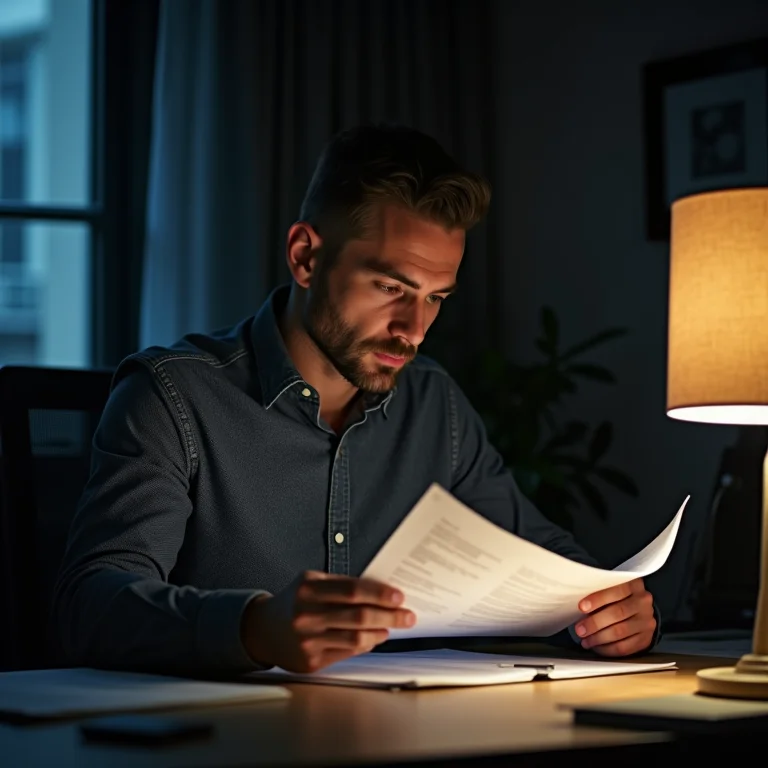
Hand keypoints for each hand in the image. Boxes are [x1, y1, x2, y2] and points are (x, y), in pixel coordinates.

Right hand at [240, 570, 415, 672]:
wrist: (263, 630)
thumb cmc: (295, 601)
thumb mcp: (311, 582)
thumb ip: (341, 585)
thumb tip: (380, 592)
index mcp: (308, 589)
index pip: (352, 590)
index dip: (379, 594)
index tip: (399, 596)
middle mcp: (306, 615)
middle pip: (358, 616)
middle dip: (389, 616)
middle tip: (407, 616)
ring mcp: (308, 641)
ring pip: (356, 639)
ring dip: (380, 632)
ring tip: (392, 626)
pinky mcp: (311, 662)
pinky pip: (348, 653)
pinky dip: (366, 645)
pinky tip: (375, 637)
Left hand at [573, 578, 655, 656]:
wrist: (638, 611)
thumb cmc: (617, 598)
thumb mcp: (610, 589)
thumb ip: (599, 593)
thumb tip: (580, 607)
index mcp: (635, 585)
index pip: (617, 590)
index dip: (598, 599)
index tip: (582, 607)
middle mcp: (643, 602)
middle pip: (618, 613)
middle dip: (595, 623)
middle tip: (580, 629)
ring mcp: (647, 621)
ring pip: (620, 632)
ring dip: (599, 638)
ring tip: (585, 640)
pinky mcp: (646, 639)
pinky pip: (625, 647)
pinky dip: (607, 649)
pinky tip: (596, 647)